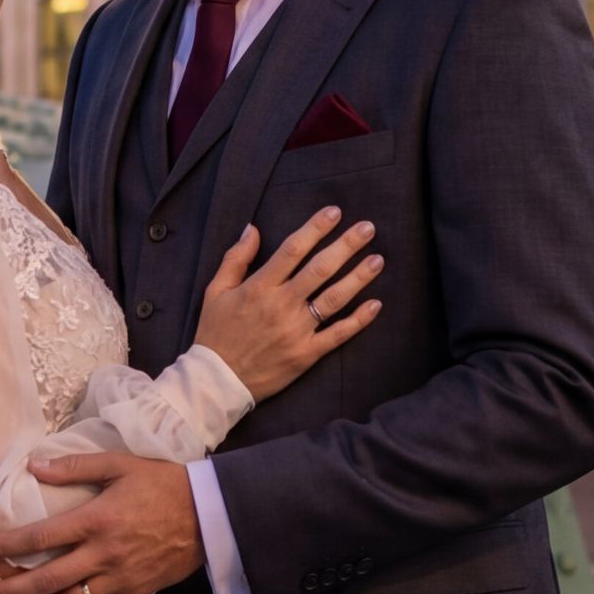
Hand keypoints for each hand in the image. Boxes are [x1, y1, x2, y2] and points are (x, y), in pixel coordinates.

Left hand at [0, 452, 202, 593]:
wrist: (210, 515)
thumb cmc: (163, 484)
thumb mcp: (119, 464)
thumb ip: (75, 467)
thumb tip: (33, 466)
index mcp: (96, 520)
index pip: (39, 537)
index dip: (4, 547)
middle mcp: (102, 554)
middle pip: (45, 580)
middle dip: (7, 591)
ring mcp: (117, 578)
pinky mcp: (132, 592)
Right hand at [193, 206, 384, 398]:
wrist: (217, 381)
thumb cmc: (215, 333)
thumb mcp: (215, 291)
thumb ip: (235, 259)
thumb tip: (251, 228)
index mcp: (259, 287)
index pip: (293, 250)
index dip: (315, 228)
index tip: (334, 212)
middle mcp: (281, 306)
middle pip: (320, 269)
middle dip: (346, 245)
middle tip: (368, 228)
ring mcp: (296, 331)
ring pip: (334, 299)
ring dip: (358, 277)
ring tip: (378, 260)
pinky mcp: (306, 354)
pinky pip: (337, 335)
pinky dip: (358, 320)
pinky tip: (375, 304)